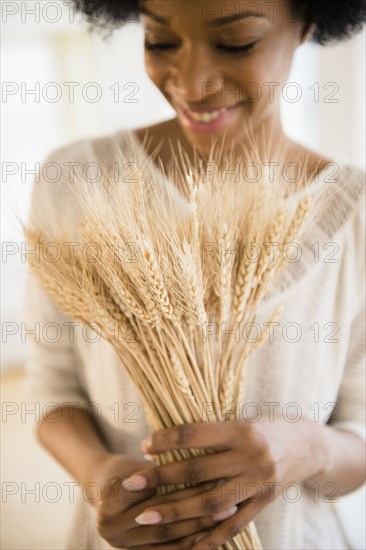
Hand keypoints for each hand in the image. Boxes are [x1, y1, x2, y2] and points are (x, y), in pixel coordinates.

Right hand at [91, 454, 236, 548]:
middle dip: (197, 510)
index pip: (157, 492)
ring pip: (166, 538)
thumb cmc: (129, 468)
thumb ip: (165, 471)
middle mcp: (109, 524)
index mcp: (110, 496)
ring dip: (197, 529)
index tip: (217, 478)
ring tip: (226, 519)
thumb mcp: (143, 463)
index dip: (187, 486)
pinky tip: (210, 538)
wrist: (102, 488)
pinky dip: (188, 546)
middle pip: (162, 516)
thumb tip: (209, 465)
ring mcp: (118, 543)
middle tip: (229, 502)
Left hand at [121, 416, 326, 548]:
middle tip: (131, 484)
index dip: (166, 441)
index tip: (143, 446)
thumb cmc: (270, 427)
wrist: (310, 447)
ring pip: (211, 503)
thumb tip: (170, 441)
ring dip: (176, 511)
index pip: (195, 435)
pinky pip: (234, 525)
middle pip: (197, 471)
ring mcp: (258, 484)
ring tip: (146, 516)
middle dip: (160, 478)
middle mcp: (251, 458)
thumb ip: (214, 432)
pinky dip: (209, 537)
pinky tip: (187, 544)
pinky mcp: (264, 504)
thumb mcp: (244, 420)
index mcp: (242, 431)